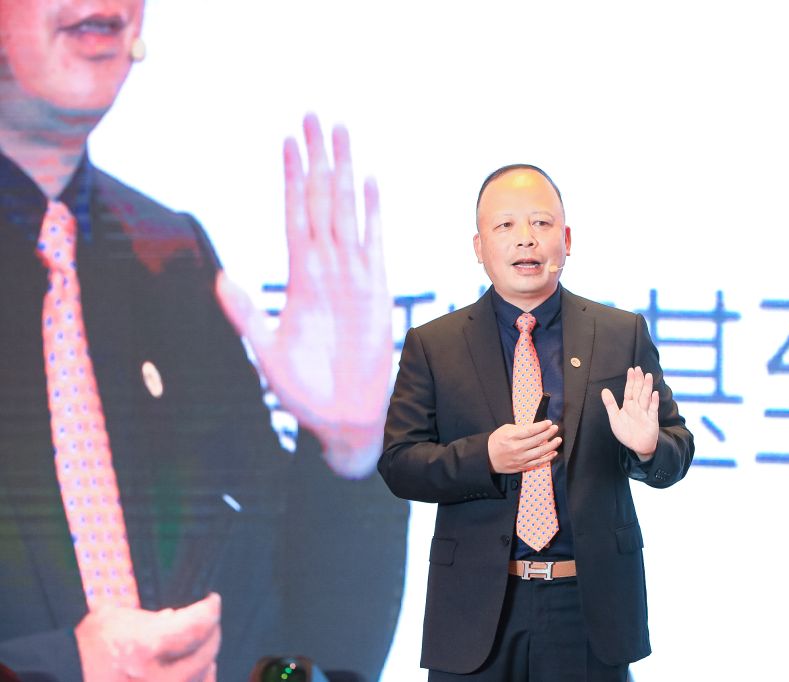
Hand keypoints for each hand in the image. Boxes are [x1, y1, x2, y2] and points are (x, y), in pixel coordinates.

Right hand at [75, 593, 220, 681]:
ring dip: (208, 657)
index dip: (210, 609)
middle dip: (212, 631)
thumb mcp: (115, 618)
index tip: (211, 600)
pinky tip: (201, 669)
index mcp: (146, 646)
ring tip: (205, 643)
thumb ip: (150, 616)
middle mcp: (157, 676)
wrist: (65, 677)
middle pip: (206, 651)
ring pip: (203, 676)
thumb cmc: (87, 647)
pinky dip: (201, 678)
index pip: (198, 624)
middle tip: (210, 621)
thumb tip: (176, 616)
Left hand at [217, 114, 391, 477]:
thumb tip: (220, 277)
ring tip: (342, 134)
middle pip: (321, 201)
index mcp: (299, 278)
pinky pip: (376, 243)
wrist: (342, 417)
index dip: (291, 178)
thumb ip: (246, 315)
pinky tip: (370, 183)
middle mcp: (326, 269)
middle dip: (318, 158)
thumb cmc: (302, 392)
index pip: (295, 215)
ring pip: (348, 212)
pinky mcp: (377, 290)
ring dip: (344, 172)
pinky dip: (373, 213)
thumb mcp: (266, 353)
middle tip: (316, 116)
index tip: (287, 141)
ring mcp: (353, 276)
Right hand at [487, 420, 560, 473]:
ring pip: (540, 452)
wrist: (488, 458)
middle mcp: (517, 448)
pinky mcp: (522, 466)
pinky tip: (553, 452)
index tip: (548, 422)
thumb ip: (520, 428)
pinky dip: (547, 458)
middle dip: (548, 433)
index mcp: (511, 437)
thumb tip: (535, 427)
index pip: (530, 430)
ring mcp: (520, 458)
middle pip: (537, 440)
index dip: (541, 426)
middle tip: (555, 428)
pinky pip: (538, 462)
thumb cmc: (496, 441)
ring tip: (558, 439)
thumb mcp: (505, 429)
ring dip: (551, 445)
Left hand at [601, 366, 659, 459]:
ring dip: (647, 387)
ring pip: (646, 397)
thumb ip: (610, 404)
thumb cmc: (626, 432)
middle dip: (639, 380)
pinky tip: (655, 394)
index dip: (630, 380)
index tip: (631, 370)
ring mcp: (646, 412)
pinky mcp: (652, 420)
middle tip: (639, 368)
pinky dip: (654, 402)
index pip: (630, 390)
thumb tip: (604, 390)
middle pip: (638, 391)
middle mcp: (638, 407)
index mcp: (629, 405)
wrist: (637, 446)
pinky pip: (653, 410)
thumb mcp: (615, 418)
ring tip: (648, 376)